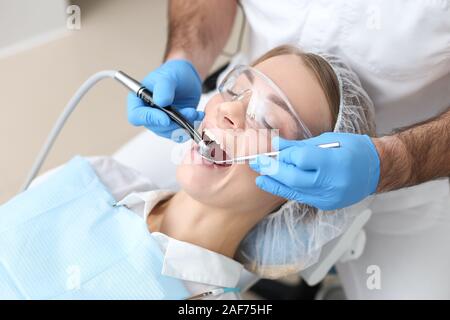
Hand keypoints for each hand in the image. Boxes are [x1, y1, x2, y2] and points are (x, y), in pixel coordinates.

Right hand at [127, 59, 203, 140]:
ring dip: (184, 125)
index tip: (165, 118)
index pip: (136, 116)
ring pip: (170, 132)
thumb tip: (160, 102)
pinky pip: (181, 133)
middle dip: (174, 123)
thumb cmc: (172, 73)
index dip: (150, 119)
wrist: (187, 78)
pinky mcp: (174, 126)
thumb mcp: (167, 76)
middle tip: (188, 113)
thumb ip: (163, 87)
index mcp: (138, 100)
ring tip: (194, 112)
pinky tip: (198, 116)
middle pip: (156, 127)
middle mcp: (148, 113)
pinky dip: (191, 126)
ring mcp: (161, 121)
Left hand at [249, 133, 380, 210]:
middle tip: (256, 162)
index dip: (285, 155)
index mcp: (336, 162)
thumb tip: (276, 146)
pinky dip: (286, 189)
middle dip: (272, 170)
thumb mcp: (329, 141)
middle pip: (294, 178)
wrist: (376, 170)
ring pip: (294, 191)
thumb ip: (300, 146)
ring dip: (274, 183)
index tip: (276, 149)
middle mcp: (334, 183)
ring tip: (259, 175)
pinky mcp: (326, 204)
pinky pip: (301, 197)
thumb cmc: (355, 150)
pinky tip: (274, 183)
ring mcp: (330, 197)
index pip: (301, 160)